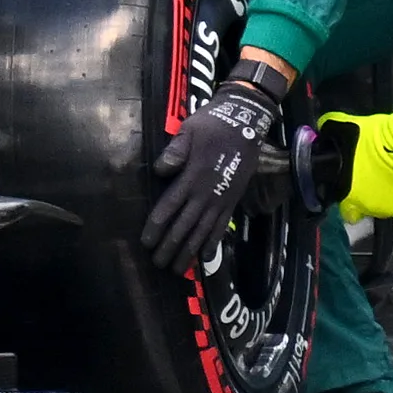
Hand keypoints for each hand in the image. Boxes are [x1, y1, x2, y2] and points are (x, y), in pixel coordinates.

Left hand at [143, 63, 284, 272]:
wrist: (245, 123)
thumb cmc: (211, 125)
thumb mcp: (188, 131)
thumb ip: (174, 152)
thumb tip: (160, 171)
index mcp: (191, 176)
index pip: (169, 206)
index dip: (157, 226)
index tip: (147, 243)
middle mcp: (205, 193)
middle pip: (184, 226)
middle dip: (170, 247)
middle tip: (158, 265)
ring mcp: (220, 199)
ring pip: (202, 232)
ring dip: (189, 251)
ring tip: (178, 269)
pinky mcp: (232, 201)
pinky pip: (221, 226)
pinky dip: (213, 243)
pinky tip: (205, 257)